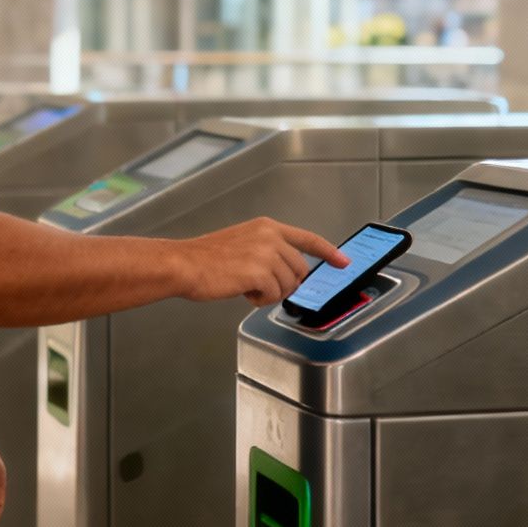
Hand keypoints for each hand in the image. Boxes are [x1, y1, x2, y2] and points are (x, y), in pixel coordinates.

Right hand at [174, 218, 347, 306]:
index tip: (343, 261)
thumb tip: (286, 271)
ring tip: (245, 286)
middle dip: (285, 283)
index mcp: (267, 227)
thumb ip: (268, 251)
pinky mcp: (260, 272)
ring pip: (288, 285)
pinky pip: (273, 295)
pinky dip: (259, 299)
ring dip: (269, 293)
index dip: (329, 252)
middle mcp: (270, 237)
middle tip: (260, 285)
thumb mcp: (242, 242)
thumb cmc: (205, 258)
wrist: (184, 264)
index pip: (308, 238)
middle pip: (300, 270)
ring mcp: (266, 253)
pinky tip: (242, 291)